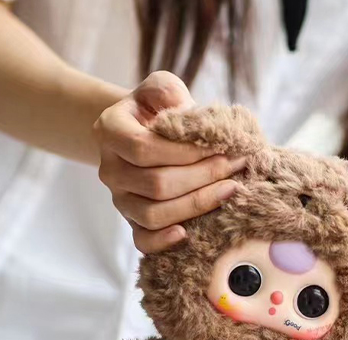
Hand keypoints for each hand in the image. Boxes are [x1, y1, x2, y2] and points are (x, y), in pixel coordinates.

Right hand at [95, 71, 244, 253]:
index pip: (145, 148)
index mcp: (110, 132)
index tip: (223, 146)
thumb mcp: (160, 90)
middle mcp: (110, 170)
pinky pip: (143, 241)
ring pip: (154, 215)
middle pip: (157, 184)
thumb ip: (166, 90)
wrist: (145, 137)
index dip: (186, 152)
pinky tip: (188, 233)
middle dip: (203, 176)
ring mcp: (120, 200)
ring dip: (197, 204)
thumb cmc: (159, 113)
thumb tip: (184, 111)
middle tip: (237, 166)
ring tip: (229, 190)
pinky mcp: (132, 223)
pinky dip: (164, 241)